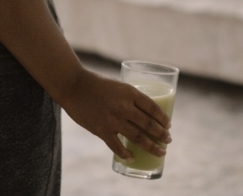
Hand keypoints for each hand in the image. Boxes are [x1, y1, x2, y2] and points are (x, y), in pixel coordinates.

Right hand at [56, 68, 172, 160]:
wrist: (74, 86)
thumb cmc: (96, 84)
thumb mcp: (118, 86)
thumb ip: (128, 98)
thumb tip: (140, 113)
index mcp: (130, 92)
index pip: (153, 107)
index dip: (163, 118)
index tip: (169, 125)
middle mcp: (124, 107)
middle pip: (149, 124)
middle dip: (161, 134)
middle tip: (168, 141)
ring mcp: (113, 120)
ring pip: (138, 137)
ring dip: (152, 146)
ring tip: (160, 152)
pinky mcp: (101, 130)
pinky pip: (117, 146)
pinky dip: (126, 154)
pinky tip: (133, 157)